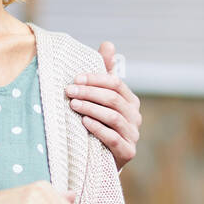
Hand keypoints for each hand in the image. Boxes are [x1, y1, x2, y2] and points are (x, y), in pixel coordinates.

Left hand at [65, 40, 140, 170]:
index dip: (96, 79)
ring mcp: (133, 135)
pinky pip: (113, 137)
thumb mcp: (100, 98)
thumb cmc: (99, 124)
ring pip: (113, 117)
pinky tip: (83, 122)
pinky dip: (97, 128)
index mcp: (130, 101)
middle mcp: (135, 117)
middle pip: (113, 99)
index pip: (116, 83)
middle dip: (89, 93)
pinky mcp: (127, 152)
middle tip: (69, 91)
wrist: (101, 159)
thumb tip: (108, 44)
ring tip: (73, 105)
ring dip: (91, 108)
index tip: (75, 77)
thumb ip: (104, 72)